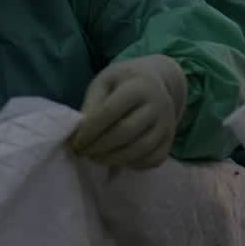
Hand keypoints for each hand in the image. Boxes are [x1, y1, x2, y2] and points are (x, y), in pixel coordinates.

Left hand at [71, 54, 186, 168]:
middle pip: (126, 132)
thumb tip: (80, 134)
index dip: (89, 131)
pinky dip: (132, 164)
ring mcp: (167, 123)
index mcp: (138, 85)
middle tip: (83, 152)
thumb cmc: (123, 82)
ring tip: (96, 157)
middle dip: (99, 147)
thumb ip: (92, 105)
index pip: (110, 112)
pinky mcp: (170, 139)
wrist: (155, 81)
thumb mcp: (104, 82)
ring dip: (112, 159)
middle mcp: (158, 103)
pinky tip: (117, 158)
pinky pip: (152, 160)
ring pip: (140, 149)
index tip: (74, 142)